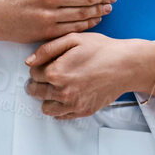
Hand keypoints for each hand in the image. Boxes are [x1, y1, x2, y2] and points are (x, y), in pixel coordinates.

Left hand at [24, 33, 153, 120]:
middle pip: (35, 91)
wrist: (126, 65)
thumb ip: (47, 49)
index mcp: (56, 72)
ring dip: (47, 97)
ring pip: (45, 107)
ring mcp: (73, 104)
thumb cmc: (101, 49)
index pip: (33, 74)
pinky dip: (60, 107)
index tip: (49, 63)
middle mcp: (62, 91)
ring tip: (58, 86)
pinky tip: (68, 95)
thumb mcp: (73, 39)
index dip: (39, 66)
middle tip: (51, 75)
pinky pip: (60, 116)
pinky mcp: (82, 111)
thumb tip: (29, 62)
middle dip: (39, 82)